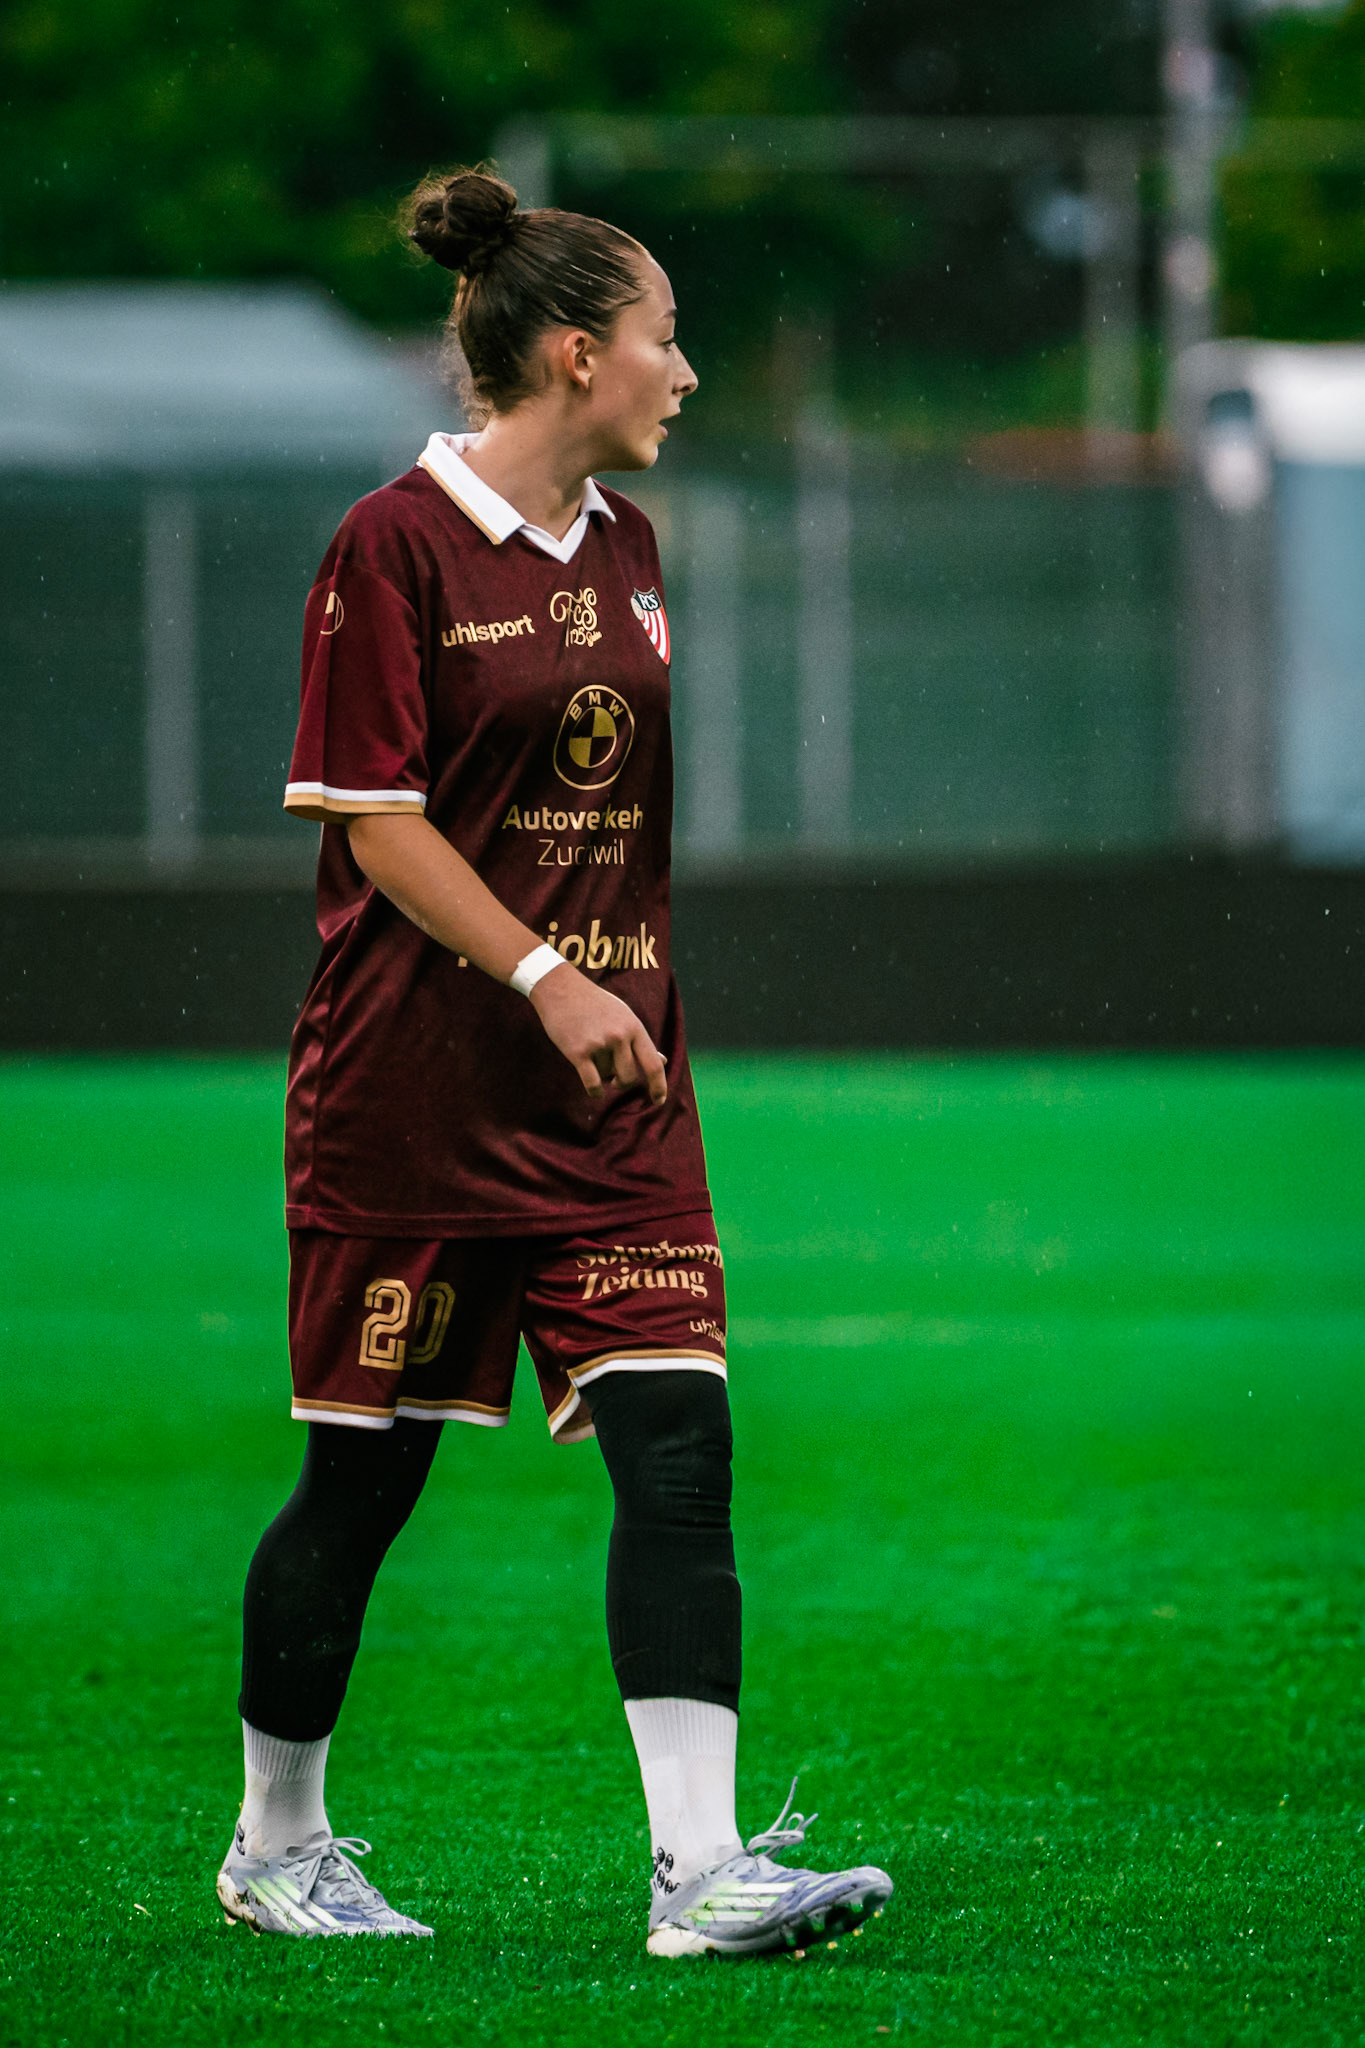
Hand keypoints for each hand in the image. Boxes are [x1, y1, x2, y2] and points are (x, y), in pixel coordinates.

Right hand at [528, 962, 667, 1104]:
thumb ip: (640, 1040)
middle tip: (615, 1080)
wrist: (561, 989)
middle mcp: (619, 1036)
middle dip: (622, 1083)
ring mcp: (599, 1044)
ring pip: (607, 1077)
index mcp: (634, 1027)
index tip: (659, 1101)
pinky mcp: (578, 1052)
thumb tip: (663, 1060)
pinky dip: (595, 1091)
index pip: (653, 1064)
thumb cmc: (595, 1004)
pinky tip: (596, 1090)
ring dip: (602, 1075)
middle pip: (629, 1077)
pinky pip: (593, 1084)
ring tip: (593, 1057)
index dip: (659, 1086)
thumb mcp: (624, 1016)